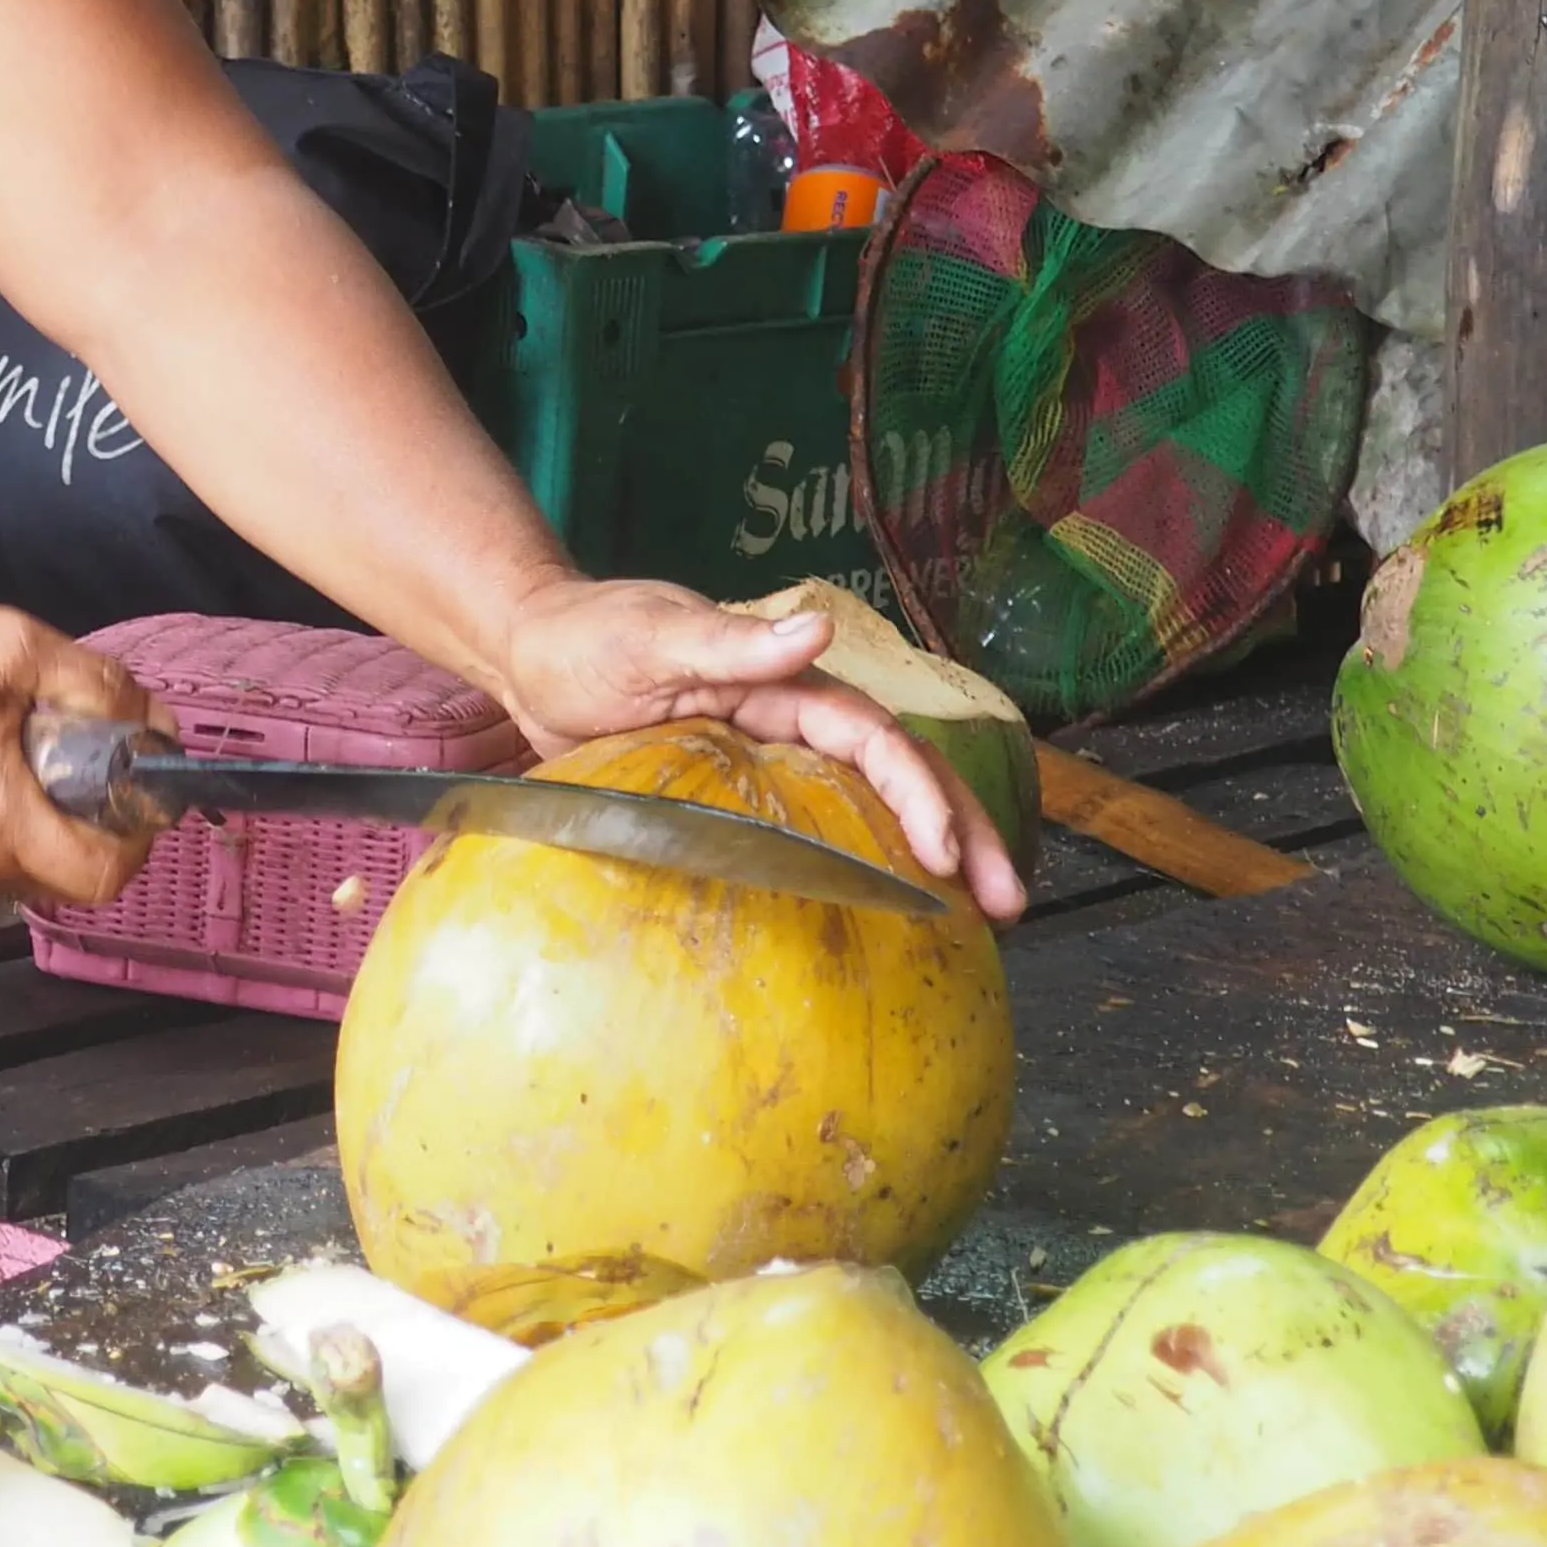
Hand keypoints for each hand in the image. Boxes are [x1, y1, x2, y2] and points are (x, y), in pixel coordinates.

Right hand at [0, 604, 161, 910]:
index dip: (137, 837)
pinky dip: (2, 829)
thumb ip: (94, 683)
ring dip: (47, 827)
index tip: (135, 785)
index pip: (104, 876)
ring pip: (24, 874)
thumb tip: (149, 719)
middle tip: (86, 760)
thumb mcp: (9, 646)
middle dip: (93, 824)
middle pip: (67, 879)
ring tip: (28, 756)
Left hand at [493, 575, 1025, 921]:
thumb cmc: (588, 639)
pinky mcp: (754, 789)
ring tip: (990, 916)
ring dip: (941, 850)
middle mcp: (798, 715)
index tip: (946, 852)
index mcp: (786, 681)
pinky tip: (909, 907)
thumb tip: (819, 630)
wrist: (536, 652)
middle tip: (1009, 902)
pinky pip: (832, 823)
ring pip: (880, 800)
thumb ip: (732, 642)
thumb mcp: (652, 638)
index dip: (918, 792)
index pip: (873, 739)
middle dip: (964, 830)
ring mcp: (781, 754)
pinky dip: (879, 859)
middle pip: (902, 771)